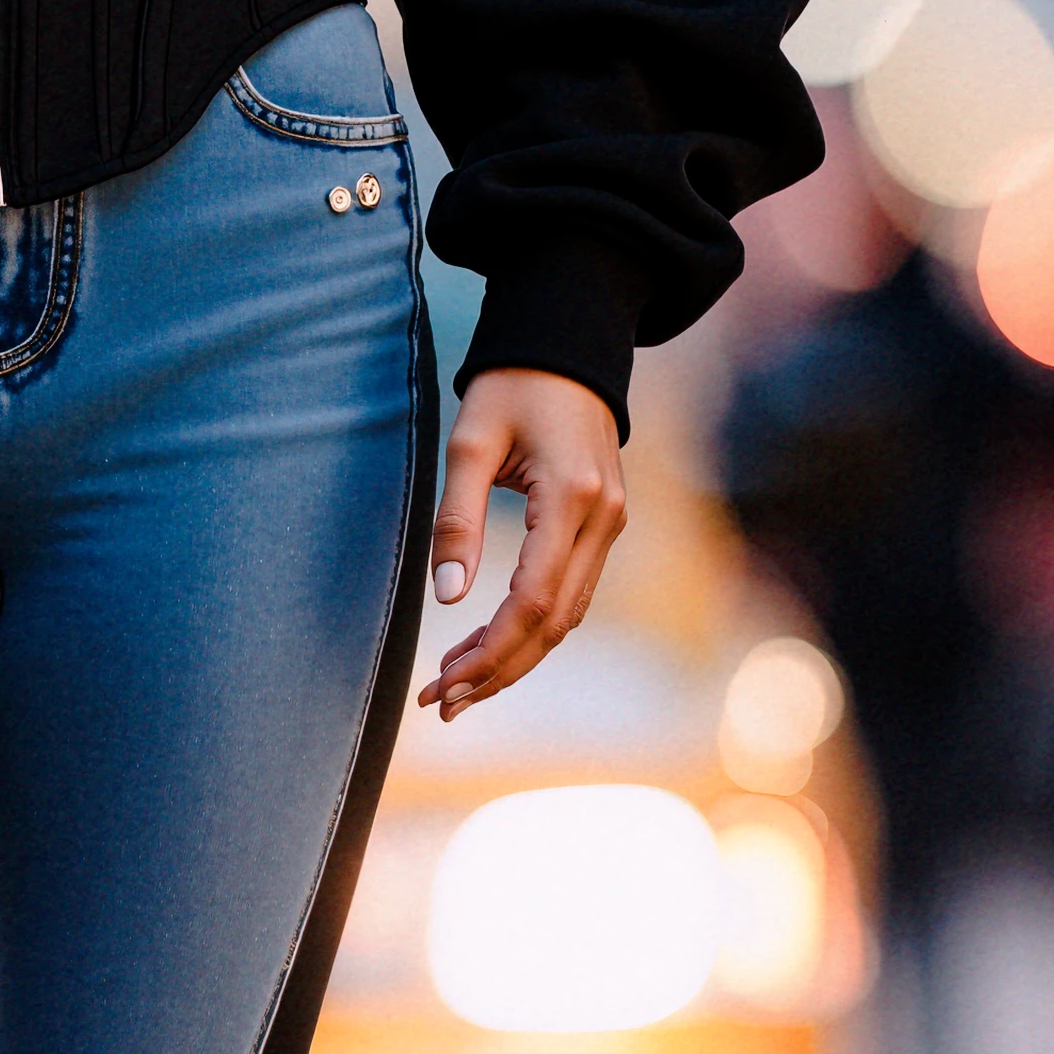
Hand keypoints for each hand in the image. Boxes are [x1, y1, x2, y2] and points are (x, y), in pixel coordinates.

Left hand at [420, 371, 625, 721]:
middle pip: (554, 623)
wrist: (567, 348)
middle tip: (442, 705)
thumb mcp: (470, 441)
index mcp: (571, 499)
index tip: (444, 682)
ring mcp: (611, 526)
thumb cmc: (512, 386)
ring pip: (566, 617)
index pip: (533, 602)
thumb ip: (456, 518)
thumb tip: (446, 598)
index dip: (490, 652)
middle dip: (498, 670)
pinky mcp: (603, 527)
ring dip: (513, 657)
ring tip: (455, 687)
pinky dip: (531, 628)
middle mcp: (603, 521)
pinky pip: (570, 594)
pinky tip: (487, 646)